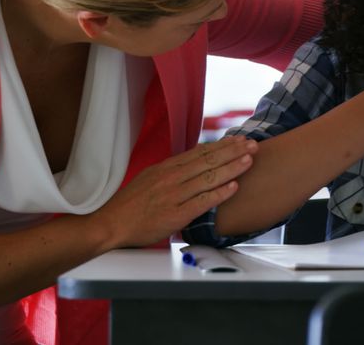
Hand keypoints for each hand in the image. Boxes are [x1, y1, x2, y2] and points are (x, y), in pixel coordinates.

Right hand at [93, 136, 255, 247]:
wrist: (111, 224)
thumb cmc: (130, 205)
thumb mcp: (150, 178)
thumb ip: (172, 171)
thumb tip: (194, 160)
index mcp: (166, 168)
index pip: (199, 152)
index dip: (222, 145)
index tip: (239, 139)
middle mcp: (171, 178)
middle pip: (208, 161)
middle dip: (233, 152)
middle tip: (253, 144)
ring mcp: (174, 195)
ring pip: (208, 178)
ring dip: (231, 168)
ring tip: (249, 160)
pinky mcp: (175, 214)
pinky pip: (201, 202)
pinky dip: (219, 194)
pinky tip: (234, 187)